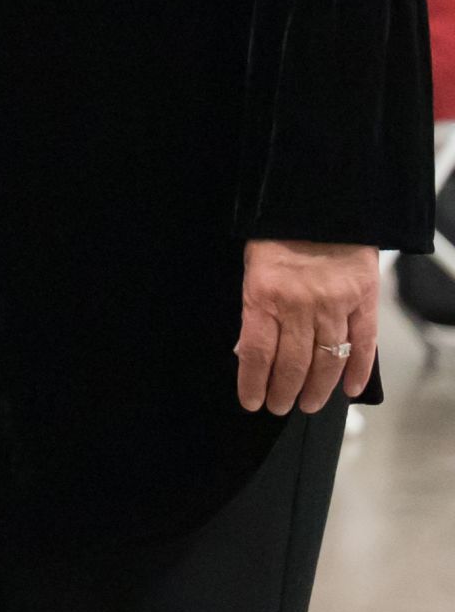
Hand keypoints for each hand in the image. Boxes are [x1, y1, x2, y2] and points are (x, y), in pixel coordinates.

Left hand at [235, 239, 378, 415]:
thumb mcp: (252, 270)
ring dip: (317, 388)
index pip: (255, 353)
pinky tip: (350, 390)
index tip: (251, 402)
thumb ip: (254, 310)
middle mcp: (298, 306)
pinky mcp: (363, 300)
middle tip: (280, 407)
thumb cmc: (279, 235)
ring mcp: (334, 304)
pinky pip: (363, 343)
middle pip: (292, 363)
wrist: (320, 205)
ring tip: (308, 404)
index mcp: (263, 296)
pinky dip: (357, 370)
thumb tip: (247, 351)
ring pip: (327, 360)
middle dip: (285, 392)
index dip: (253, 383)